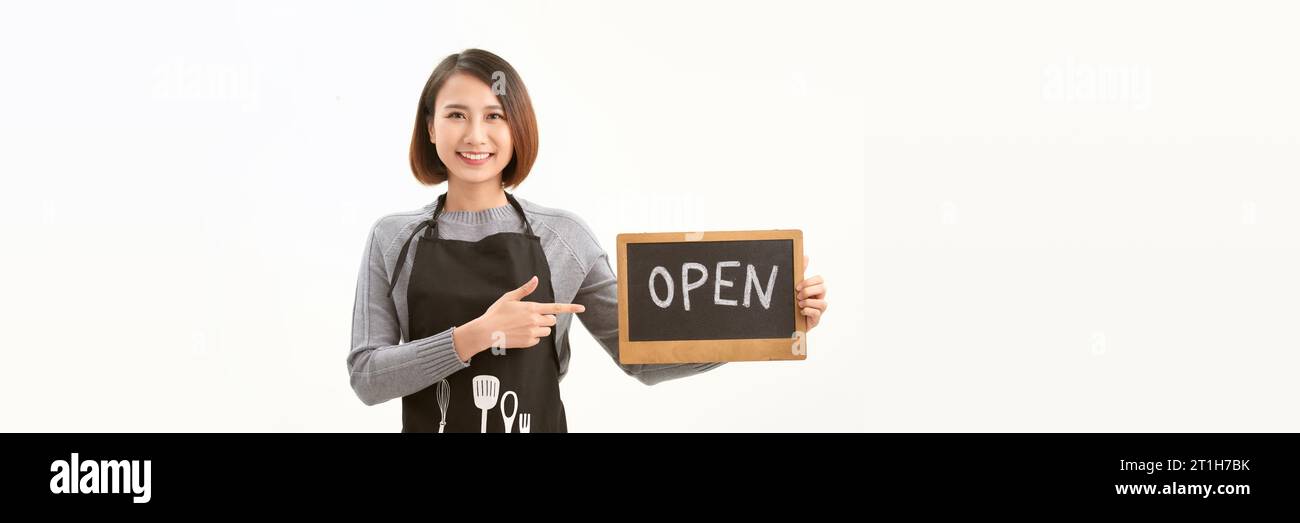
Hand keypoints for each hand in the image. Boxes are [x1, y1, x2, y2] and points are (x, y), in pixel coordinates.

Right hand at [454, 276, 584, 361]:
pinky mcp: (528, 343)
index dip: (571, 308)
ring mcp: (532, 333)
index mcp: (532, 308)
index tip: (582, 308)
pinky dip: (532, 337)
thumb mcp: (509, 297)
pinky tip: (520, 333)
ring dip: (540, 328)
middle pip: (552, 320)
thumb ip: (525, 289)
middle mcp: (535, 320)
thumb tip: (535, 279)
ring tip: (524, 325)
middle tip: (531, 317)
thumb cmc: (496, 313)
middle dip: (546, 318)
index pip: (556, 308)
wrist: (486, 332)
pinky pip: (538, 340)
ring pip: (546, 331)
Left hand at [796, 255, 826, 330]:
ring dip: (808, 302)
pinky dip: (808, 311)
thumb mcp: (795, 287)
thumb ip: (801, 272)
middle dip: (808, 291)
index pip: (820, 279)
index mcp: (815, 289)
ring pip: (823, 303)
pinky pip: (817, 314)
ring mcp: (819, 310)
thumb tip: (806, 256)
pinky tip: (801, 312)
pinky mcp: (816, 320)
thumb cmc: (793, 302)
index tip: (797, 286)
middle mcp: (819, 298)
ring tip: (799, 304)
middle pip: (823, 288)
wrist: (787, 321)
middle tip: (798, 295)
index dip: (809, 282)